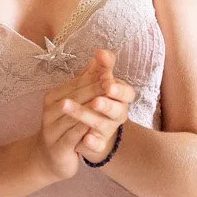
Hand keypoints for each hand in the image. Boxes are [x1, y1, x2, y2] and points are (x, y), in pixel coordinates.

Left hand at [56, 49, 135, 166]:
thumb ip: (103, 67)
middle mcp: (117, 115)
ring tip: (69, 108)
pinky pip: (97, 145)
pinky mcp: (97, 144)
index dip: (118, 90)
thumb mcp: (100, 81)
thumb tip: (101, 51)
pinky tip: (86, 138)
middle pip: (116, 110)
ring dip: (87, 117)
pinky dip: (92, 142)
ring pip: (101, 125)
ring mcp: (107, 130)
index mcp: (121, 98)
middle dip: (105, 105)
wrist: (91, 130)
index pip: (127, 93)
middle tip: (95, 101)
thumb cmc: (97, 99)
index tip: (108, 84)